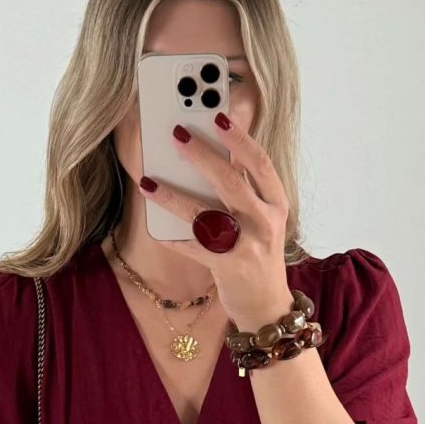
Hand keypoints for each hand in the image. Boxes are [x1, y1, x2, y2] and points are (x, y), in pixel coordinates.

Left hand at [143, 115, 293, 328]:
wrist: (267, 307)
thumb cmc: (258, 253)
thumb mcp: (263, 217)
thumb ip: (245, 186)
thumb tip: (214, 150)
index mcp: (276, 203)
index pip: (260, 164)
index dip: (239, 138)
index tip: (217, 116)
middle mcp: (265, 223)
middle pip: (231, 182)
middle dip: (202, 156)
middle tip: (176, 135)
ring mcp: (247, 247)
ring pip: (206, 215)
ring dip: (174, 197)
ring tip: (148, 181)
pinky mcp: (228, 269)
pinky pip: (193, 248)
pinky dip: (171, 237)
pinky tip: (154, 225)